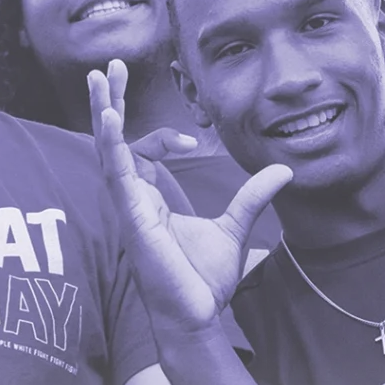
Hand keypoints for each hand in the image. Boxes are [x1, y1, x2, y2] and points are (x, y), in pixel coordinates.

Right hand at [92, 61, 286, 328]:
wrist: (196, 317)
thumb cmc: (203, 283)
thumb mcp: (233, 228)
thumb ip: (252, 196)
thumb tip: (284, 170)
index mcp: (151, 200)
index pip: (143, 152)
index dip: (161, 137)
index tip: (189, 140)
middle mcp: (134, 199)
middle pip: (115, 141)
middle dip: (113, 102)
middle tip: (110, 67)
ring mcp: (128, 207)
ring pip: (107, 149)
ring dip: (104, 111)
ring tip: (100, 76)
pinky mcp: (131, 216)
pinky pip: (116, 172)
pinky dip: (111, 142)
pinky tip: (109, 115)